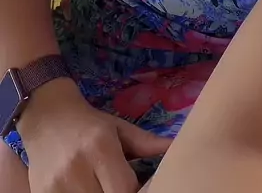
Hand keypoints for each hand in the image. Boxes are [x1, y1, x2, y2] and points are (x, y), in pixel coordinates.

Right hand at [18, 78, 170, 191]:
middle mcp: (77, 167)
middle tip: (116, 184)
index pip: (125, 189)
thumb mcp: (119, 128)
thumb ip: (146, 143)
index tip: (135, 185)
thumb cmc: (89, 123)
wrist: (46, 115)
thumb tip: (176, 147)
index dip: (134, 192)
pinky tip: (83, 189)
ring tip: (100, 185)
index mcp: (101, 147)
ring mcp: (56, 185)